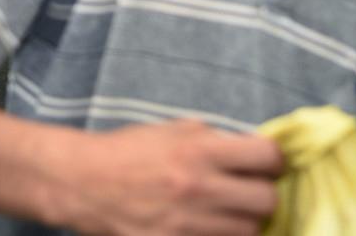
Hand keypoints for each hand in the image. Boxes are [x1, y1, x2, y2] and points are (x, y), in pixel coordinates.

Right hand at [59, 119, 283, 235]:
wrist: (82, 182)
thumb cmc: (126, 151)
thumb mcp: (171, 129)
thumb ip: (212, 138)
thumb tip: (249, 150)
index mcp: (199, 149)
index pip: (267, 156)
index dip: (273, 159)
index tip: (267, 163)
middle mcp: (199, 187)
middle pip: (266, 200)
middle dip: (263, 193)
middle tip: (251, 190)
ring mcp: (188, 222)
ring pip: (249, 231)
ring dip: (245, 220)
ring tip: (229, 210)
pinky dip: (220, 235)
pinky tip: (209, 225)